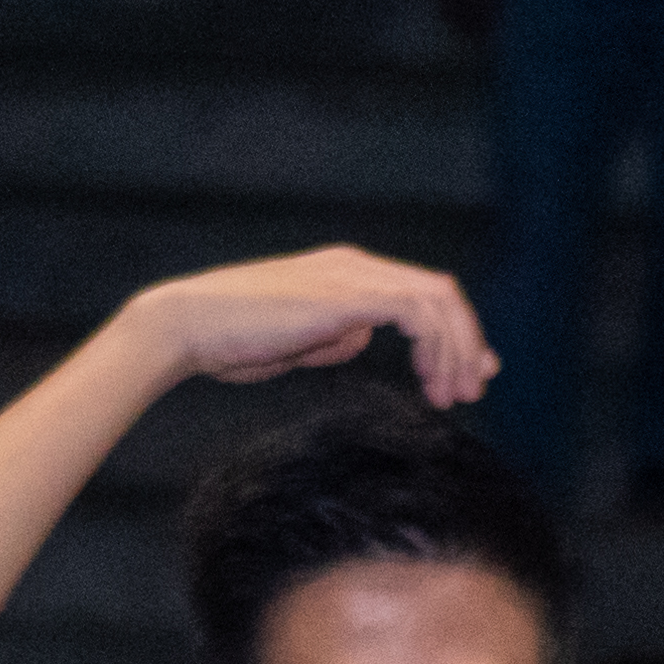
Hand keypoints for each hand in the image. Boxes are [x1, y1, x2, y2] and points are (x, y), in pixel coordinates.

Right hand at [109, 250, 494, 412]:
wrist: (190, 325)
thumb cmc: (230, 340)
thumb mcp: (295, 341)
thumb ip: (332, 335)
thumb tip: (360, 339)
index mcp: (346, 272)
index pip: (419, 294)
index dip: (452, 334)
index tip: (465, 376)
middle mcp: (357, 266)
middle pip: (440, 292)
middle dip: (466, 343)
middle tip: (472, 390)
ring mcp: (353, 276)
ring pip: (437, 300)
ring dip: (456, 350)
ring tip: (453, 397)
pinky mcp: (346, 296)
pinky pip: (415, 311)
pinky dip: (435, 346)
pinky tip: (431, 381)